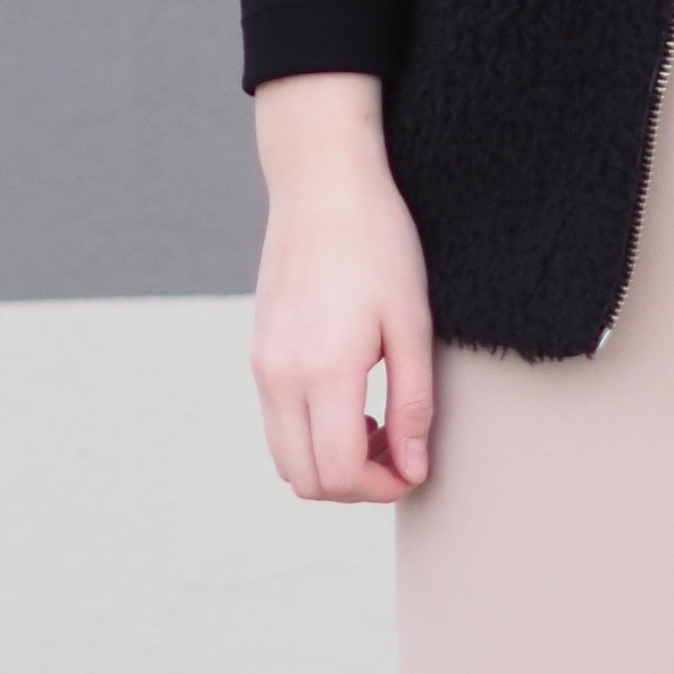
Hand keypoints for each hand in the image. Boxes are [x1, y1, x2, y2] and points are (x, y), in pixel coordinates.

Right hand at [250, 74, 435, 500]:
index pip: (340, 473)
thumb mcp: (412, 323)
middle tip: (400, 453)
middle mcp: (280, 377)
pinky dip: (311, 436)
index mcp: (324, 371)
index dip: (383, 487)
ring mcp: (262, 367)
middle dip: (356, 485)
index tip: (415, 468)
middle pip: (306, 479)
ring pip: (285, 459)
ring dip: (331, 463)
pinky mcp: (258, 354)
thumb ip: (412, 403)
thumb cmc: (378, 244)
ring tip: (377, 426)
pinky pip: (277, 424)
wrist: (322, 186)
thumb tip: (413, 468)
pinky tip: (349, 402)